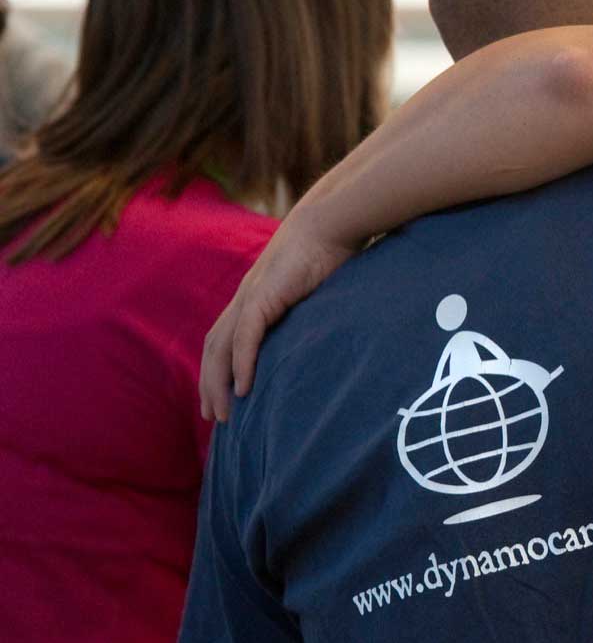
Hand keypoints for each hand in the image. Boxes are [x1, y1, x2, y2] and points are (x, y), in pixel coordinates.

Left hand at [200, 213, 355, 420]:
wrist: (331, 223)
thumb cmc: (331, 253)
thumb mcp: (316, 292)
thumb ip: (310, 314)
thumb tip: (325, 338)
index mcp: (254, 299)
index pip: (224, 341)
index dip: (219, 371)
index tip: (223, 400)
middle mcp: (244, 300)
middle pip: (214, 349)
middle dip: (210, 386)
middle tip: (216, 419)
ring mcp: (251, 297)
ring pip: (222, 348)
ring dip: (219, 383)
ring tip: (226, 414)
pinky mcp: (264, 295)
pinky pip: (246, 336)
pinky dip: (242, 363)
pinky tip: (244, 388)